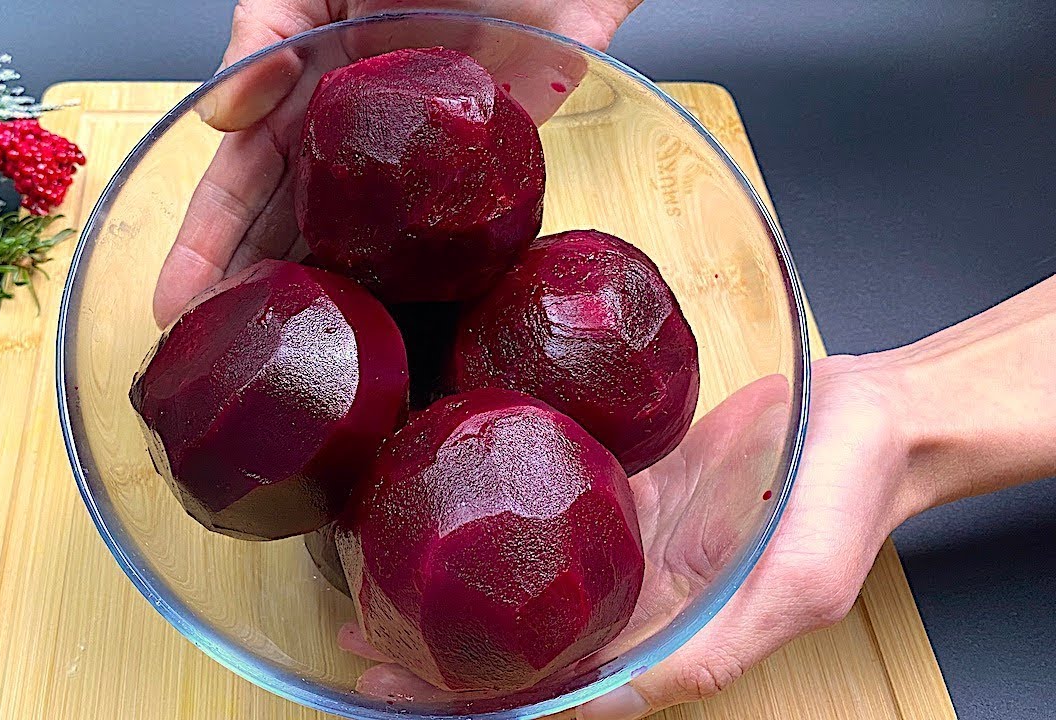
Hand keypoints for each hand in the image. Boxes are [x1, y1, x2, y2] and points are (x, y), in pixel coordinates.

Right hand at [152, 0, 643, 326]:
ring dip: (324, 306)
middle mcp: (356, 147)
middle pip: (292, 233)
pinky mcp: (486, 182)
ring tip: (289, 367)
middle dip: (251, 295)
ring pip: (360, 252)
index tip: (173, 305)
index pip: (241, 181)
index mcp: (307, 96)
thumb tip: (221, 117)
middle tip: (217, 359)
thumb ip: (266, 29)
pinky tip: (392, 335)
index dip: (206, 243)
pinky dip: (419, 292)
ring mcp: (418, 172)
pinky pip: (445, 247)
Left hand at [341, 356, 920, 717]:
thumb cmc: (848, 496)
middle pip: (528, 641)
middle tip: (361, 634)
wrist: (870, 418)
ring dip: (462, 588)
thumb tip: (628, 697)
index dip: (479, 698)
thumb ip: (718, 643)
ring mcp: (631, 545)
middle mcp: (642, 600)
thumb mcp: (799, 582)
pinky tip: (452, 512)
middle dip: (445, 648)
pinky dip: (502, 523)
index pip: (560, 687)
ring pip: (531, 581)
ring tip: (382, 580)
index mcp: (673, 636)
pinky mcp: (628, 490)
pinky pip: (554, 512)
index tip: (397, 688)